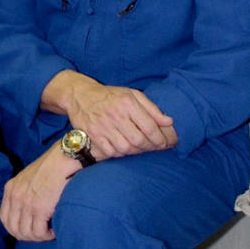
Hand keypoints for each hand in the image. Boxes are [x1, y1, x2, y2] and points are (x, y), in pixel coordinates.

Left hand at [0, 143, 74, 241]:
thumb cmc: (51, 168)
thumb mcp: (28, 179)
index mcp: (10, 188)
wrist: (64, 158)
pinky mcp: (40, 208)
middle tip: (42, 234)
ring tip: (49, 231)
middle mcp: (15, 196)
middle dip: (28, 236)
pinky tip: (54, 229)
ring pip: (26, 233)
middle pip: (14, 229)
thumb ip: (23, 193)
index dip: (16, 230)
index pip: (5, 219)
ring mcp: (26, 203)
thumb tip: (27, 215)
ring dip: (39, 237)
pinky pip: (39, 232)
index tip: (30, 230)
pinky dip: (48, 235)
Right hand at [43, 72, 176, 158]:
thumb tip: (169, 122)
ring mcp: (103, 126)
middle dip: (150, 147)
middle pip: (139, 140)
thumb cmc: (110, 96)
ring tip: (139, 147)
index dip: (161, 139)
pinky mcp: (93, 135)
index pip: (150, 127)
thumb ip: (152, 108)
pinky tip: (124, 147)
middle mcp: (115, 115)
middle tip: (154, 147)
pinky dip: (120, 153)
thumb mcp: (132, 95)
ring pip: (126, 148)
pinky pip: (112, 152)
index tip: (165, 143)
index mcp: (127, 103)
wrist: (80, 95)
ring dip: (136, 151)